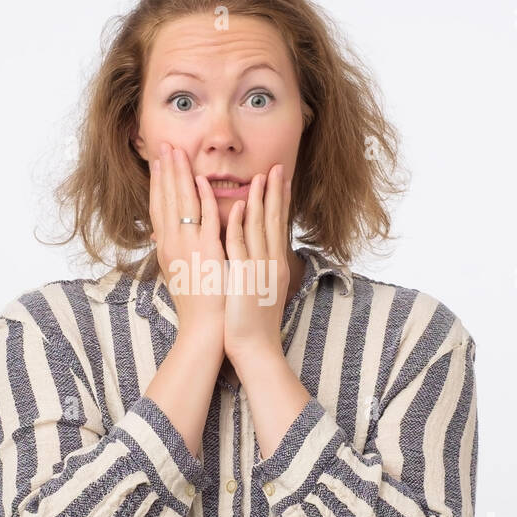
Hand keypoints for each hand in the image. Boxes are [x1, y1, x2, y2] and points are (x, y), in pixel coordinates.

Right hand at [147, 141, 229, 347]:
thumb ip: (175, 251)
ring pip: (182, 203)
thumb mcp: (178, 274)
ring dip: (180, 176)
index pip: (159, 207)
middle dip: (165, 171)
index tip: (158, 162)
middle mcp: (172, 243)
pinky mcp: (207, 251)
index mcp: (166, 247)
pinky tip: (202, 180)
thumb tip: (168, 237)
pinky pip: (206, 218)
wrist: (204, 328)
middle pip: (166, 199)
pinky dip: (204, 198)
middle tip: (164, 146)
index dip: (158, 183)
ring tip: (177, 152)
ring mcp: (188, 246)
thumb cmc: (196, 304)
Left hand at [223, 162, 290, 362]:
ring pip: (260, 227)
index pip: (277, 226)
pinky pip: (240, 245)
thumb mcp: (261, 292)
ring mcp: (259, 269)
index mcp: (274, 265)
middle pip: (274, 220)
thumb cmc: (254, 325)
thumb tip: (254, 259)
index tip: (281, 181)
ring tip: (261, 176)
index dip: (280, 202)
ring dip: (259, 200)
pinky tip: (235, 206)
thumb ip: (259, 272)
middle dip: (275, 192)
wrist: (256, 349)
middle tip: (277, 168)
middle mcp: (271, 263)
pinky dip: (237, 224)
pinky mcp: (245, 277)